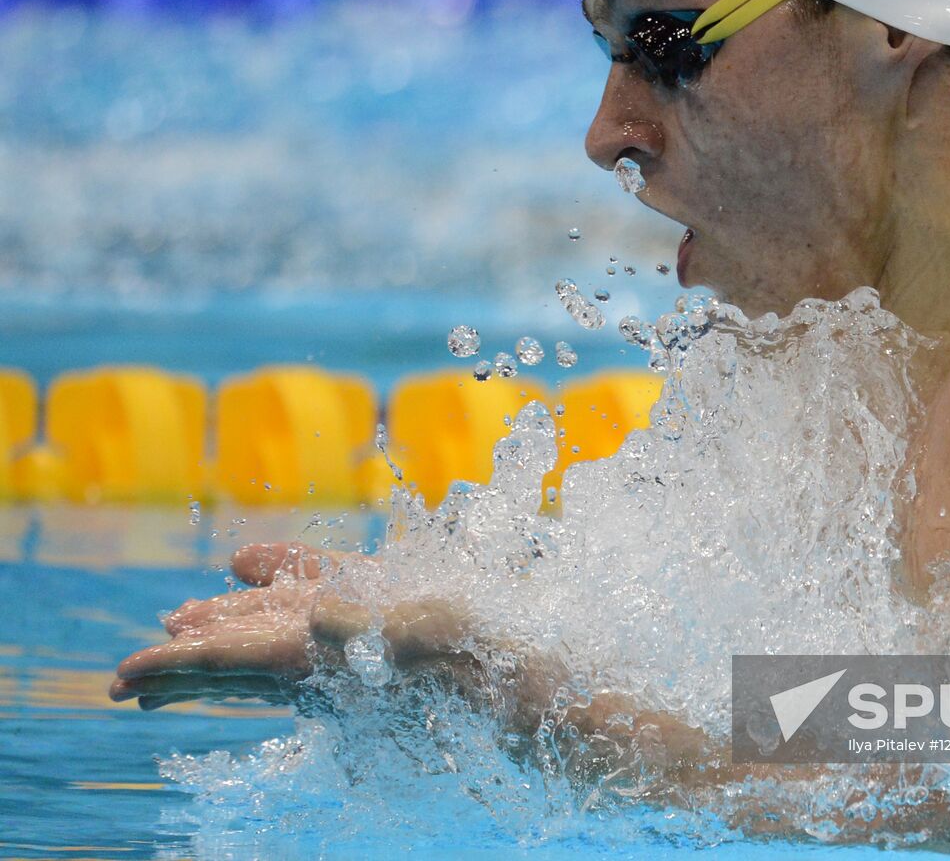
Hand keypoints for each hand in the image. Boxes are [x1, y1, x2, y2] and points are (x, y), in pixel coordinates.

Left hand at [110, 543, 474, 710]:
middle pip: (239, 655)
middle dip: (187, 658)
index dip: (174, 668)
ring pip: (274, 626)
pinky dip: (282, 580)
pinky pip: (320, 596)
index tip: (122, 680)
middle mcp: (329, 653)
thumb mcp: (430, 628)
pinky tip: (255, 566)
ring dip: (227, 621)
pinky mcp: (384, 615)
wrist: (530, 668)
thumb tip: (314, 616)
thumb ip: (367, 623)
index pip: (231, 665)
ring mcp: (356, 635)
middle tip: (129, 678)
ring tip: (187, 617)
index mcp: (325, 660)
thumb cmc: (483, 650)